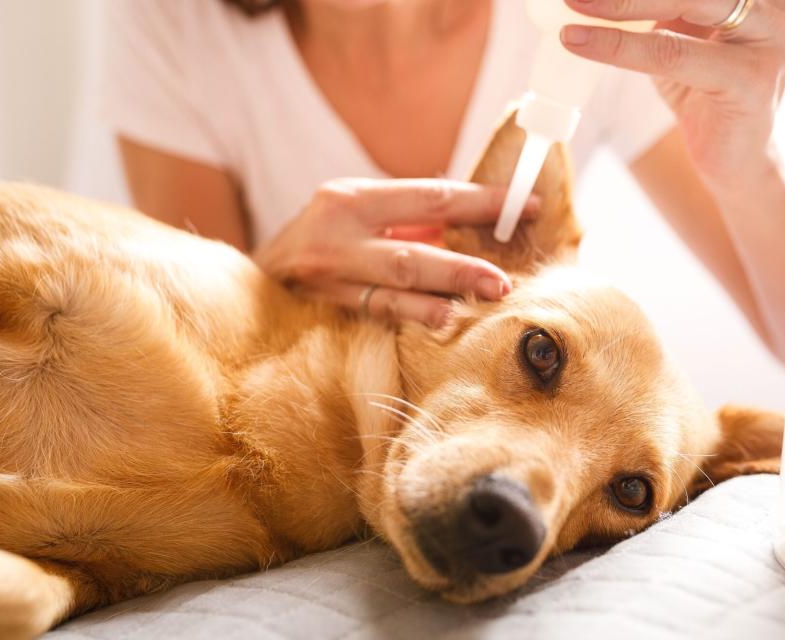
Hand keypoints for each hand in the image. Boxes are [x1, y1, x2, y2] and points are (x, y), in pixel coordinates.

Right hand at [254, 178, 536, 326]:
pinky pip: (374, 314)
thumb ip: (410, 218)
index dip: (482, 204)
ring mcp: (326, 277)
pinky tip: (441, 324)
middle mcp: (336, 234)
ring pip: (391, 289)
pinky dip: (411, 318)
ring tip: (479, 304)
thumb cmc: (323, 238)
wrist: (257, 275)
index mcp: (352, 198)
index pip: (431, 196)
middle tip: (504, 280)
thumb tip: (478, 221)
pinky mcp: (322, 308)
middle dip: (462, 266)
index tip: (526, 208)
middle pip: (411, 251)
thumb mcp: (359, 213)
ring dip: (441, 299)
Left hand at [561, 0, 784, 191]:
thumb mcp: (686, 26)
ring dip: (620, 1)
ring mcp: (778, 38)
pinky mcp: (752, 80)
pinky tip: (578, 40)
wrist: (735, 158)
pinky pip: (672, 52)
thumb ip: (665, 0)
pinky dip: (618, 45)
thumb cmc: (707, 86)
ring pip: (687, 1)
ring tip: (573, 2)